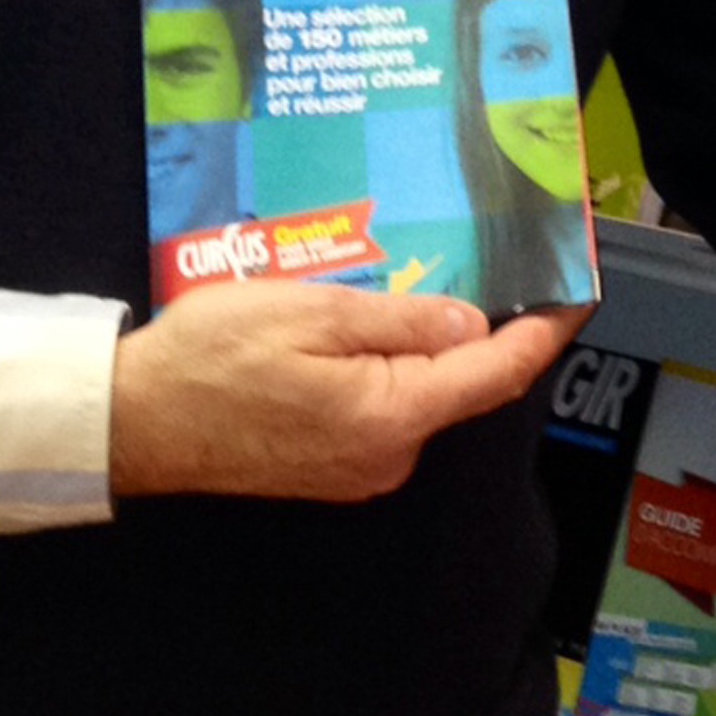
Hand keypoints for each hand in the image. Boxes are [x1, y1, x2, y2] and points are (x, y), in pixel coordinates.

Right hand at [110, 278, 589, 503]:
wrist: (135, 422)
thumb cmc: (216, 355)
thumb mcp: (313, 312)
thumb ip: (402, 321)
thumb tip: (476, 324)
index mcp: (391, 416)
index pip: (496, 374)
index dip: (545, 331)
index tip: (580, 289)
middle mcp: (387, 455)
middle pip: (461, 383)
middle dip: (479, 322)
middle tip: (485, 248)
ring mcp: (358, 467)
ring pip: (419, 391)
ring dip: (425, 339)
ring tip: (410, 269)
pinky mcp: (330, 464)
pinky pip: (383, 405)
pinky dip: (389, 361)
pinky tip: (365, 317)